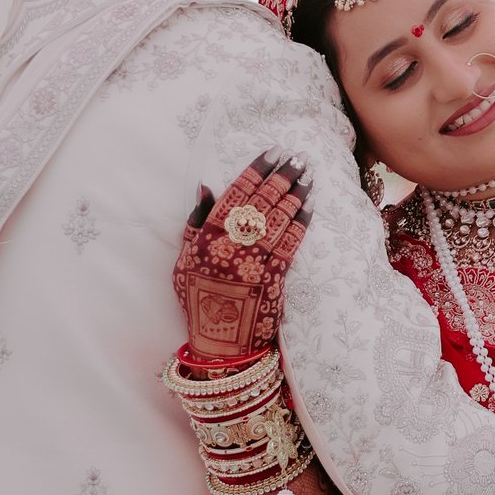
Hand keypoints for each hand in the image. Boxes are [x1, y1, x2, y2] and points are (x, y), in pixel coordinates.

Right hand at [173, 153, 311, 364]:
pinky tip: (311, 205)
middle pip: (261, 201)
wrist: (221, 342)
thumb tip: (205, 187)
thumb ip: (194, 224)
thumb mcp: (183, 262)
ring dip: (296, 193)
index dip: (256, 170)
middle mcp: (230, 246)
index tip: (272, 153)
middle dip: (281, 176)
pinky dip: (301, 222)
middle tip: (297, 157)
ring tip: (309, 174)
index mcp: (206, 238)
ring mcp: (253, 262)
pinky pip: (290, 244)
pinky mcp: (274, 278)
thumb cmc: (199, 300)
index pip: (234, 194)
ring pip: (278, 219)